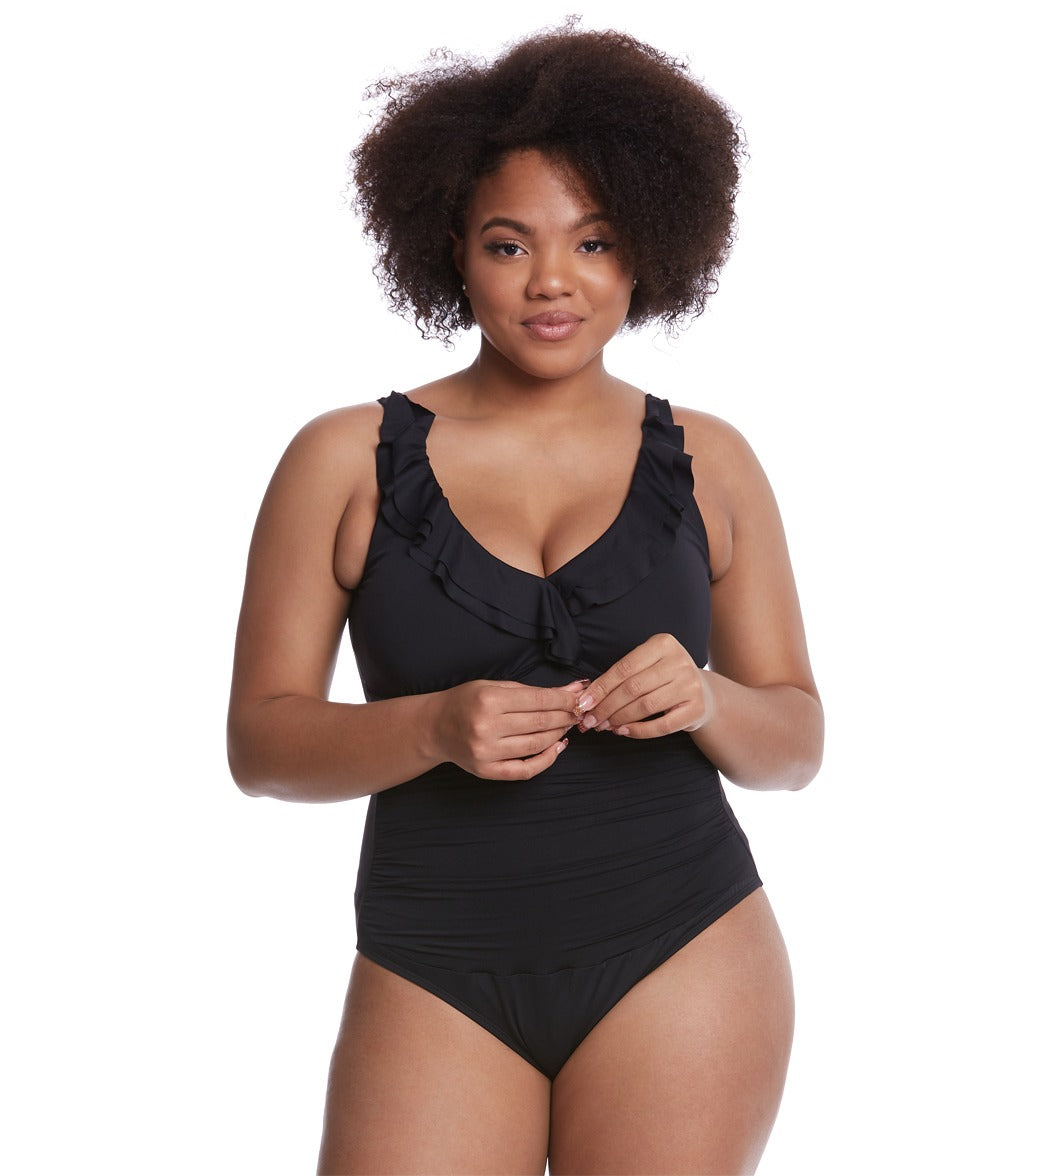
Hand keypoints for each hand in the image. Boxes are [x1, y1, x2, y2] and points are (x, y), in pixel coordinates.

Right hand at [430, 679, 585, 779]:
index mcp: (488, 700)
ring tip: (567, 724)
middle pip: (540, 723)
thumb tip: (570, 689)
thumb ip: (531, 691)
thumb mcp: (492, 686)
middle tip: (578, 710)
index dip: (563, 699)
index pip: (538, 700)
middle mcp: (486, 727)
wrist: (434, 727)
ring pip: (537, 745)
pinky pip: (526, 770)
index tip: (578, 696)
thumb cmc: (465, 701)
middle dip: (565, 715)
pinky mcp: (487, 771)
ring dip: (559, 734)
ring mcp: (486, 752)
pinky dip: (547, 760)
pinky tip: (558, 747)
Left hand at [573, 634, 713, 738]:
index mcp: (663, 644)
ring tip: (604, 726)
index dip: (601, 688)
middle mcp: (679, 661)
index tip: (583, 703)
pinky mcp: (697, 708)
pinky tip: (623, 731)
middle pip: (633, 688)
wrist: (703, 693)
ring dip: (619, 719)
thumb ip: (620, 677)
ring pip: (646, 706)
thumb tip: (587, 698)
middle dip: (607, 707)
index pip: (624, 668)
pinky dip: (638, 731)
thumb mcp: (646, 666)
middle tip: (590, 720)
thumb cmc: (664, 679)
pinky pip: (662, 725)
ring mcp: (691, 685)